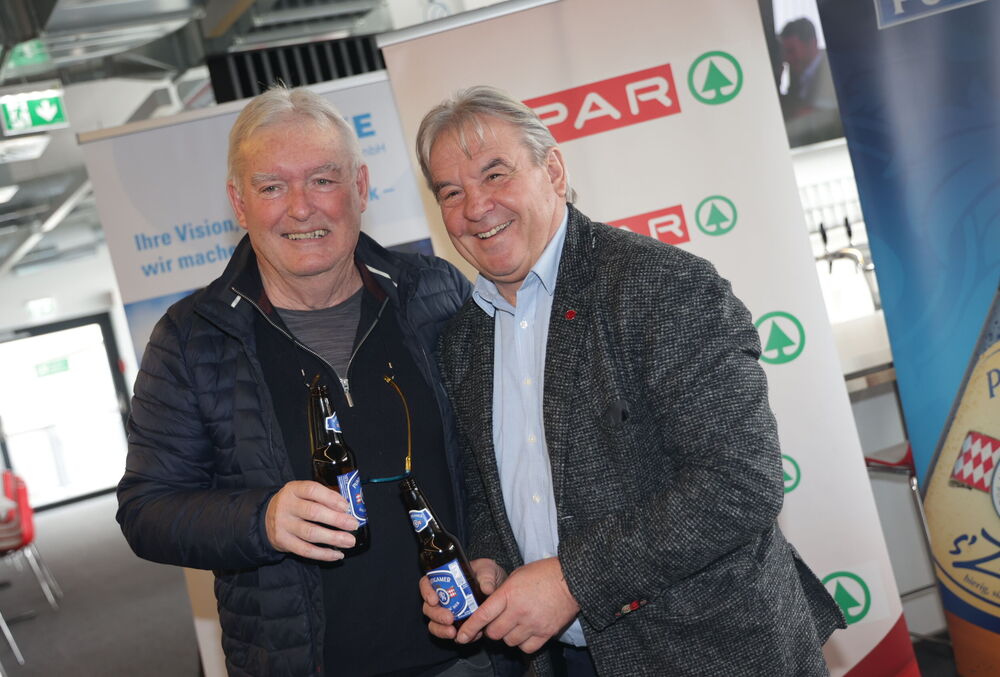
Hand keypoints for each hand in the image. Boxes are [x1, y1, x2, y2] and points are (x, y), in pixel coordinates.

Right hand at [265, 480, 357, 560]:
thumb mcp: (302, 493)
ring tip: (350, 541)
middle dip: (336, 519)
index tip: (346, 506)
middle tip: (353, 524)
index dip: (331, 498)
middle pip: (313, 512)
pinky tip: (337, 554)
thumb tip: (347, 509)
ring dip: (333, 538)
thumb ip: (321, 497)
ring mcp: (283, 524)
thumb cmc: (294, 503)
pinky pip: (305, 550)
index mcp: (293, 489)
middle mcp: (286, 506)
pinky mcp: (283, 541)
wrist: (266, 517)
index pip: (312, 490)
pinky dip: (323, 554)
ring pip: (310, 533)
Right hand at [420, 558, 506, 639]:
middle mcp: (442, 598)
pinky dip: (458, 637)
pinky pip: (452, 635)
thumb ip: (487, 577)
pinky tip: (471, 636)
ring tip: (453, 633)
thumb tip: (487, 589)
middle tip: (449, 618)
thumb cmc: (488, 577)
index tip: (434, 600)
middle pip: (428, 608)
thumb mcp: (488, 570)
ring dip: (441, 630)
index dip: (426, 592)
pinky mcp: (457, 627)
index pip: (426, 584)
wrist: (499, 593)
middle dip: (436, 615)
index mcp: (444, 580)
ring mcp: (448, 614)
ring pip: (435, 625)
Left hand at [457, 557, 579, 652]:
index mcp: (509, 594)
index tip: (462, 637)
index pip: (483, 615)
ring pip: (509, 642)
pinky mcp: (546, 633)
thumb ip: (502, 592)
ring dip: (507, 636)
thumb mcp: (517, 575)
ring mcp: (533, 623)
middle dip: (491, 630)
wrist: (572, 579)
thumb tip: (490, 607)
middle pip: (494, 633)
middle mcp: (519, 611)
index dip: (470, 628)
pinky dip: (523, 643)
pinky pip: (526, 648)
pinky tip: (526, 632)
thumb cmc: (544, 573)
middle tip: (496, 623)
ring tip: (514, 625)